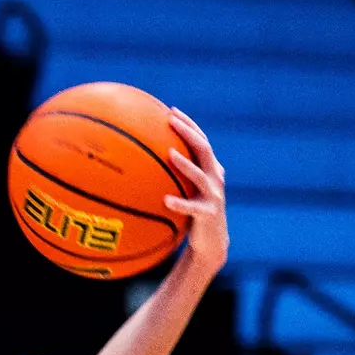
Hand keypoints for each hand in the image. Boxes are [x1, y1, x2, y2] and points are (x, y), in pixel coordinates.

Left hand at [165, 108, 228, 277]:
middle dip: (188, 132)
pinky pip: (192, 208)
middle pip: (204, 149)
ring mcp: (213, 196)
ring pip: (200, 175)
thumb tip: (139, 163)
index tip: (171, 110)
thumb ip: (172, 176)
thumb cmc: (191, 214)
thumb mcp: (185, 191)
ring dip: (185, 163)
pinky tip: (165, 200)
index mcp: (210, 169)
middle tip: (171, 120)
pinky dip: (180, 203)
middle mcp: (215, 178)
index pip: (201, 140)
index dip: (189, 124)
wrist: (210, 243)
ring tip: (169, 153)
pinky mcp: (208, 215)